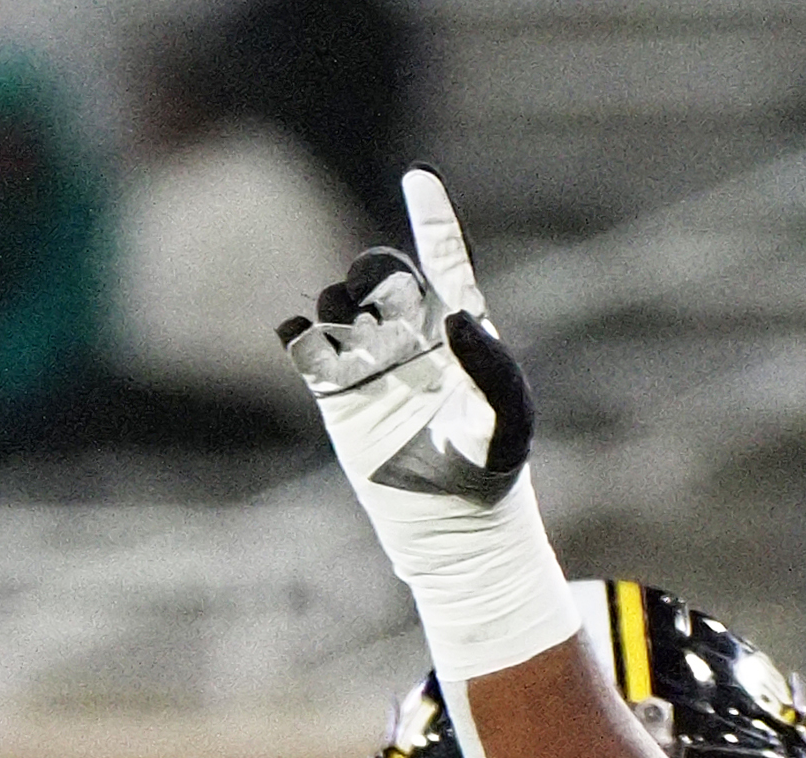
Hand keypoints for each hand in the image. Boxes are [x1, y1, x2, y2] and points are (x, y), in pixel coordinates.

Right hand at [280, 168, 575, 681]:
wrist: (452, 530)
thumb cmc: (489, 476)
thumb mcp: (504, 424)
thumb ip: (488, 368)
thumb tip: (452, 316)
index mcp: (459, 332)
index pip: (443, 260)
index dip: (431, 218)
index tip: (419, 178)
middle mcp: (411, 339)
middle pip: (378, 274)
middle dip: (371, 276)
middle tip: (377, 307)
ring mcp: (371, 364)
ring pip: (339, 305)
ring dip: (339, 310)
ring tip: (355, 345)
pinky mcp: (337, 394)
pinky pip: (306, 343)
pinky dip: (300, 334)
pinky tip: (309, 342)